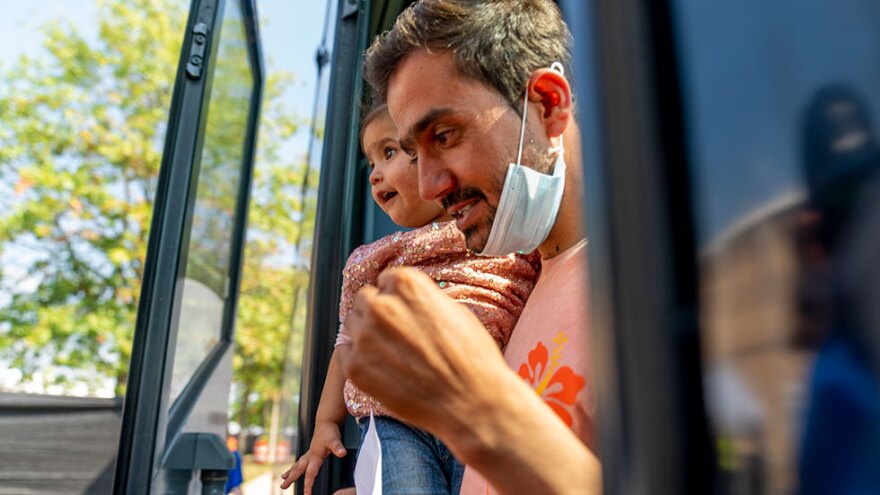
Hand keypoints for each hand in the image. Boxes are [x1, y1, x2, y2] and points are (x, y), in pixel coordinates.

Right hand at [279, 420, 346, 493]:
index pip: (311, 473)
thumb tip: (343, 453)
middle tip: (282, 487)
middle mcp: (310, 455)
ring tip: (283, 478)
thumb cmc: (330, 430)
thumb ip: (338, 447)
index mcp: (315, 456)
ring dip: (291, 472)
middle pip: (299, 469)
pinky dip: (296, 465)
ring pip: (298, 464)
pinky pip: (301, 460)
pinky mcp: (311, 450)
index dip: (308, 484)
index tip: (307, 494)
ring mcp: (310, 453)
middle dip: (291, 478)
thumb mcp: (335, 440)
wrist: (326, 420)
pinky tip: (294, 468)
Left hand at [340, 267, 509, 436]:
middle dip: (378, 314)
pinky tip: (384, 370)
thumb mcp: (454, 309)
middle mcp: (380, 305)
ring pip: (352, 325)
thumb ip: (422, 298)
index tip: (405, 314)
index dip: (396, 299)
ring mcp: (365, 336)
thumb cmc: (471, 357)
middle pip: (364, 300)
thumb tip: (406, 300)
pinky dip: (359, 359)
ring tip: (393, 355)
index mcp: (406, 283)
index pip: (385, 281)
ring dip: (367, 335)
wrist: (472, 402)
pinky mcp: (355, 367)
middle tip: (398, 336)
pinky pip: (345, 353)